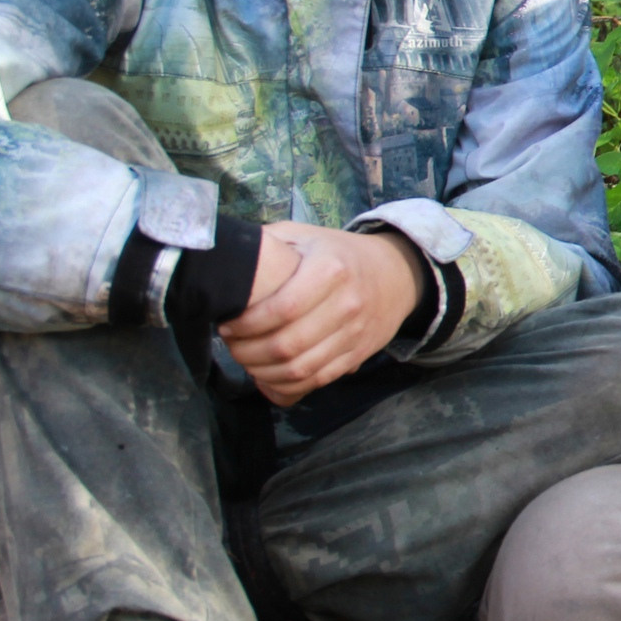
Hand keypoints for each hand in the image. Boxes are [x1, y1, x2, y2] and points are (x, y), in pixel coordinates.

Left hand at [218, 223, 422, 404]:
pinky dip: (287, 386)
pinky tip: (268, 375)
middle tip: (232, 344)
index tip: (228, 324)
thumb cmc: (338, 253)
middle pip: (288, 345)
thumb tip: (223, 255)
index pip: (282, 309)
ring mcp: (355, 333)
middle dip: (248, 352)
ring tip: (247, 360)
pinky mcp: (358, 355)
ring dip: (264, 372)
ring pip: (301, 369)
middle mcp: (347, 304)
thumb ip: (267, 241)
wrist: (396, 273)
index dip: (248, 324)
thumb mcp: (304, 235)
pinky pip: (317, 381)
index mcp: (331, 269)